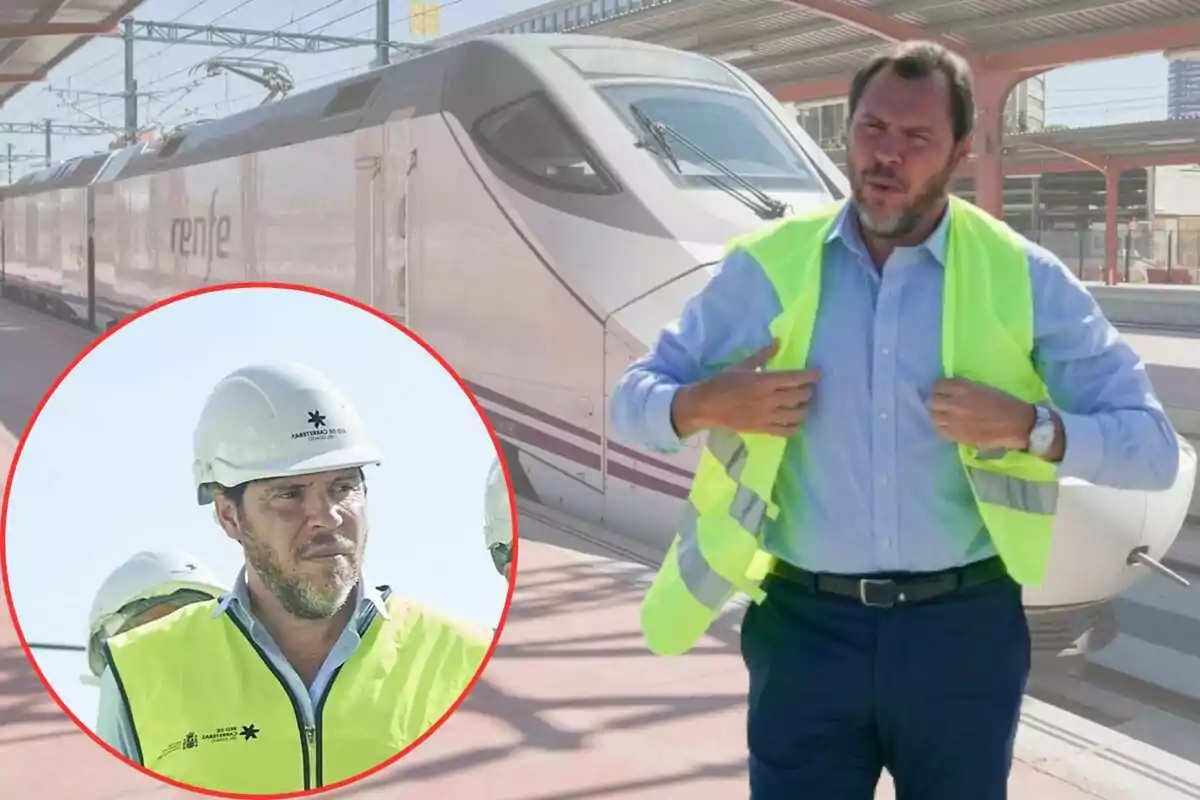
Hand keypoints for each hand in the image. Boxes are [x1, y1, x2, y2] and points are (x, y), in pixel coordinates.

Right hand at [672, 338, 819, 437]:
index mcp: (763, 381)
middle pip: (799, 396)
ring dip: (804, 409)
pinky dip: (794, 427)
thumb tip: (778, 342)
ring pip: (796, 415)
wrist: (706, 406)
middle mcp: (768, 399)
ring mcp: (766, 416)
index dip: (810, 376)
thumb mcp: (741, 366)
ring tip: (803, 404)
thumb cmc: (722, 383)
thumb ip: (762, 356)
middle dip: (808, 391)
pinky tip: (794, 421)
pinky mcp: (762, 429)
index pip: (794, 378)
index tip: (818, 373)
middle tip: (809, 388)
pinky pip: (786, 431)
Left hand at [927, 378, 1034, 450]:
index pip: (938, 385)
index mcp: (963, 388)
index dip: (939, 388)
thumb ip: (965, 389)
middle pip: (932, 401)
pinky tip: (948, 428)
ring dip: (937, 415)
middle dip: (935, 402)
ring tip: (944, 417)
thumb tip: (951, 391)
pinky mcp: (958, 434)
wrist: (1017, 424)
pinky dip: (942, 428)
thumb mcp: (983, 388)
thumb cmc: (1004, 404)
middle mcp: (955, 402)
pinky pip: (940, 431)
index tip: (942, 391)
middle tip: (941, 405)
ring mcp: (955, 419)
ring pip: (933, 416)